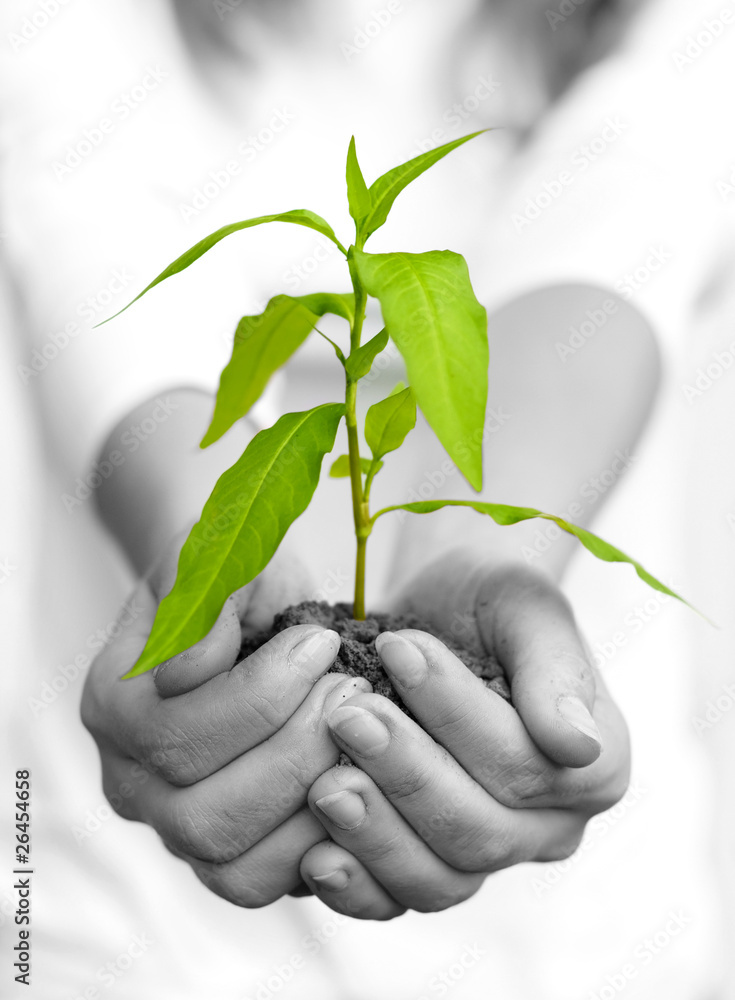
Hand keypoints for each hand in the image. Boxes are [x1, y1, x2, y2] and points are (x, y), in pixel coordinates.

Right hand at [81, 532, 367, 906]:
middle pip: (203, 813)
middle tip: (352, 690)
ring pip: (233, 865)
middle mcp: (130, 780)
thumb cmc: (234, 575)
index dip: (262, 693)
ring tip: (360, 731)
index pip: (177, 733)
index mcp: (113, 705)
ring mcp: (174, 827)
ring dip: (312, 800)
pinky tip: (360, 781)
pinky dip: (321, 848)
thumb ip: (204, 601)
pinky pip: (267, 883)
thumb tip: (190, 675)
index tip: (321, 641)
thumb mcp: (219, 557)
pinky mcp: (226, 853)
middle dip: (295, 751)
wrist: (250, 603)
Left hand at [298, 558, 629, 919]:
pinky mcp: (429, 864)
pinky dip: (358, 887)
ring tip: (324, 783)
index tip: (397, 650)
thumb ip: (555, 668)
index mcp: (593, 767)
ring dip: (376, 834)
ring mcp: (489, 855)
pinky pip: (398, 900)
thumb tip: (577, 744)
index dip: (456, 714)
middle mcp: (549, 826)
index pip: (525, 763)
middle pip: (480, 830)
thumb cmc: (486, 601)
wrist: (436, 616)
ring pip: (440, 880)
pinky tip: (315, 857)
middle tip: (347, 715)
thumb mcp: (526, 604)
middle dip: (407, 773)